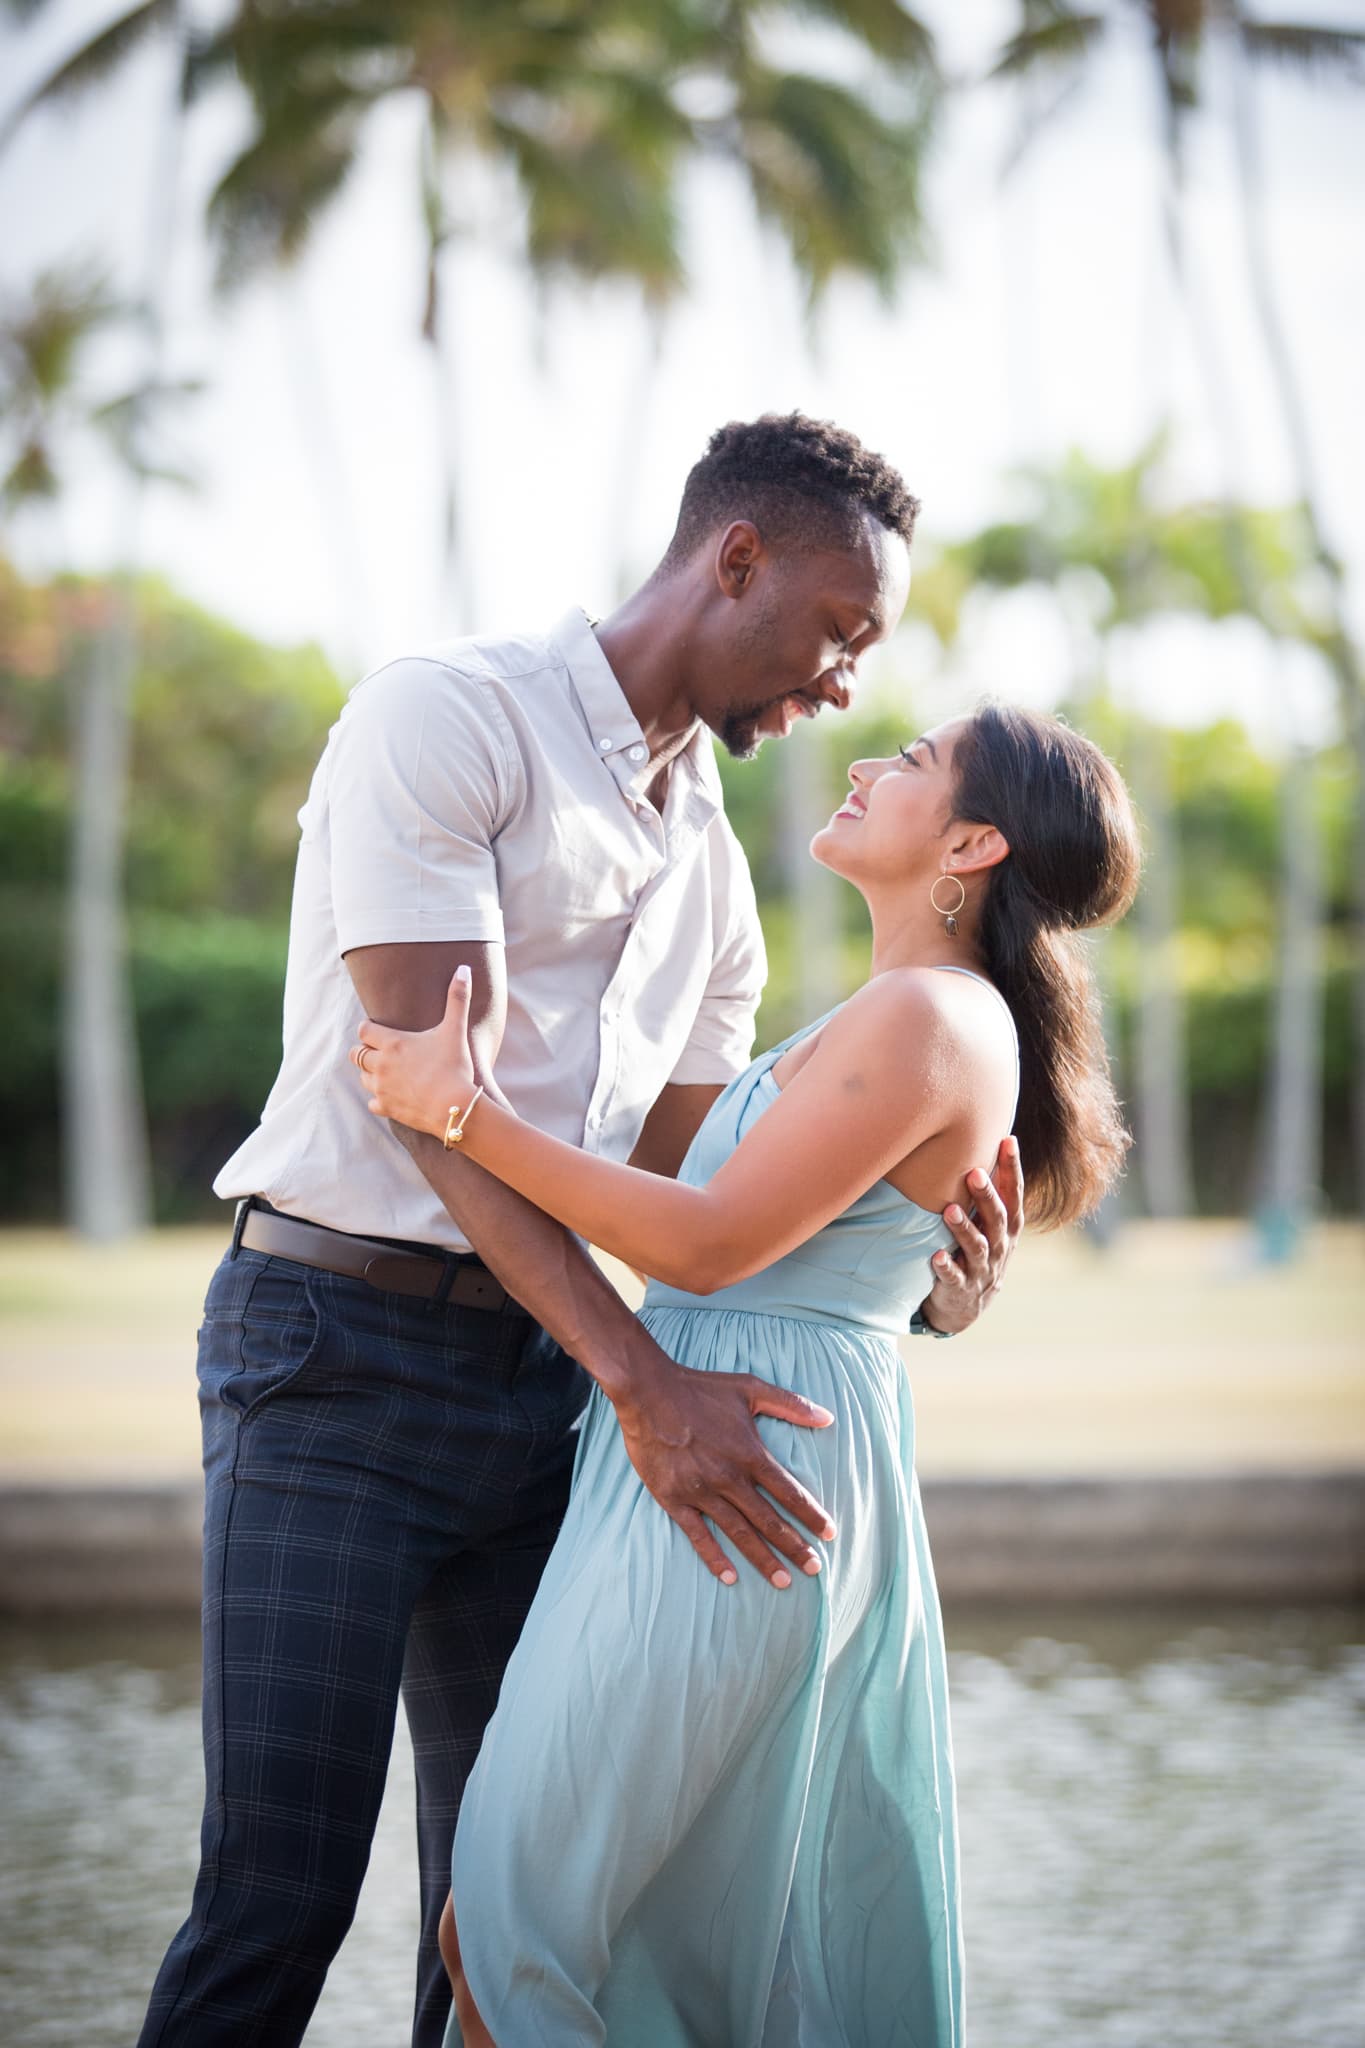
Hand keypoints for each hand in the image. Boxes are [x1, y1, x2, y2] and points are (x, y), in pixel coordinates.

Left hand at [350, 967, 478, 1138]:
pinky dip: (378, 1099)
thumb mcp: (455, 1030)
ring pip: (363, 1078)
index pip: (364, 1030)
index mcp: (392, 1043)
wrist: (455, 1107)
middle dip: (364, 1051)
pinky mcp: (387, 1108)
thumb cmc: (454, 1066)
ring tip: (386, 1072)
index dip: (368, 1029)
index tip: (377, 1030)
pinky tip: (391, 1095)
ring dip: (370, 1073)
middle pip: (356, 1054)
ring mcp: (382, 1088)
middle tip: (379, 1050)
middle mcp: (381, 1065)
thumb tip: (464, 968)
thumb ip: (458, 998)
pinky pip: (372, 1103)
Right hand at [613, 1352, 837, 1589]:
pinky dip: (714, 1557)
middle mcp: (730, 1478)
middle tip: (815, 1569)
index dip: (811, 1515)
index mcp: (750, 1454)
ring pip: (739, 1533)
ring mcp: (701, 1492)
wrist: (648, 1392)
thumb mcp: (750, 1388)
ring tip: (783, 1581)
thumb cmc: (700, 1388)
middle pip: (769, 1520)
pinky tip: (729, 1577)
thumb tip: (828, 1417)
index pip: (789, 1493)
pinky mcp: (674, 1499)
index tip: (830, 1534)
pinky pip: (698, 1534)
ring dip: (763, 1559)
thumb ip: (791, 1404)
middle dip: (794, 1546)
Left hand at [921, 1134, 1023, 1335]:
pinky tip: (936, 1256)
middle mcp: (1000, 1246)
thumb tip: (986, 1141)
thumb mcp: (989, 1223)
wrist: (968, 1305)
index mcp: (1008, 1227)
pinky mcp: (961, 1288)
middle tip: (974, 1172)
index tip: (1008, 1140)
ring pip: (977, 1247)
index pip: (1014, 1194)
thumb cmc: (978, 1250)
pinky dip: (946, 1266)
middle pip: (997, 1218)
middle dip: (987, 1196)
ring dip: (964, 1228)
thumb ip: (989, 1192)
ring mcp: (981, 1268)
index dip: (1013, 1168)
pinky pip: (954, 1277)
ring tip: (949, 1211)